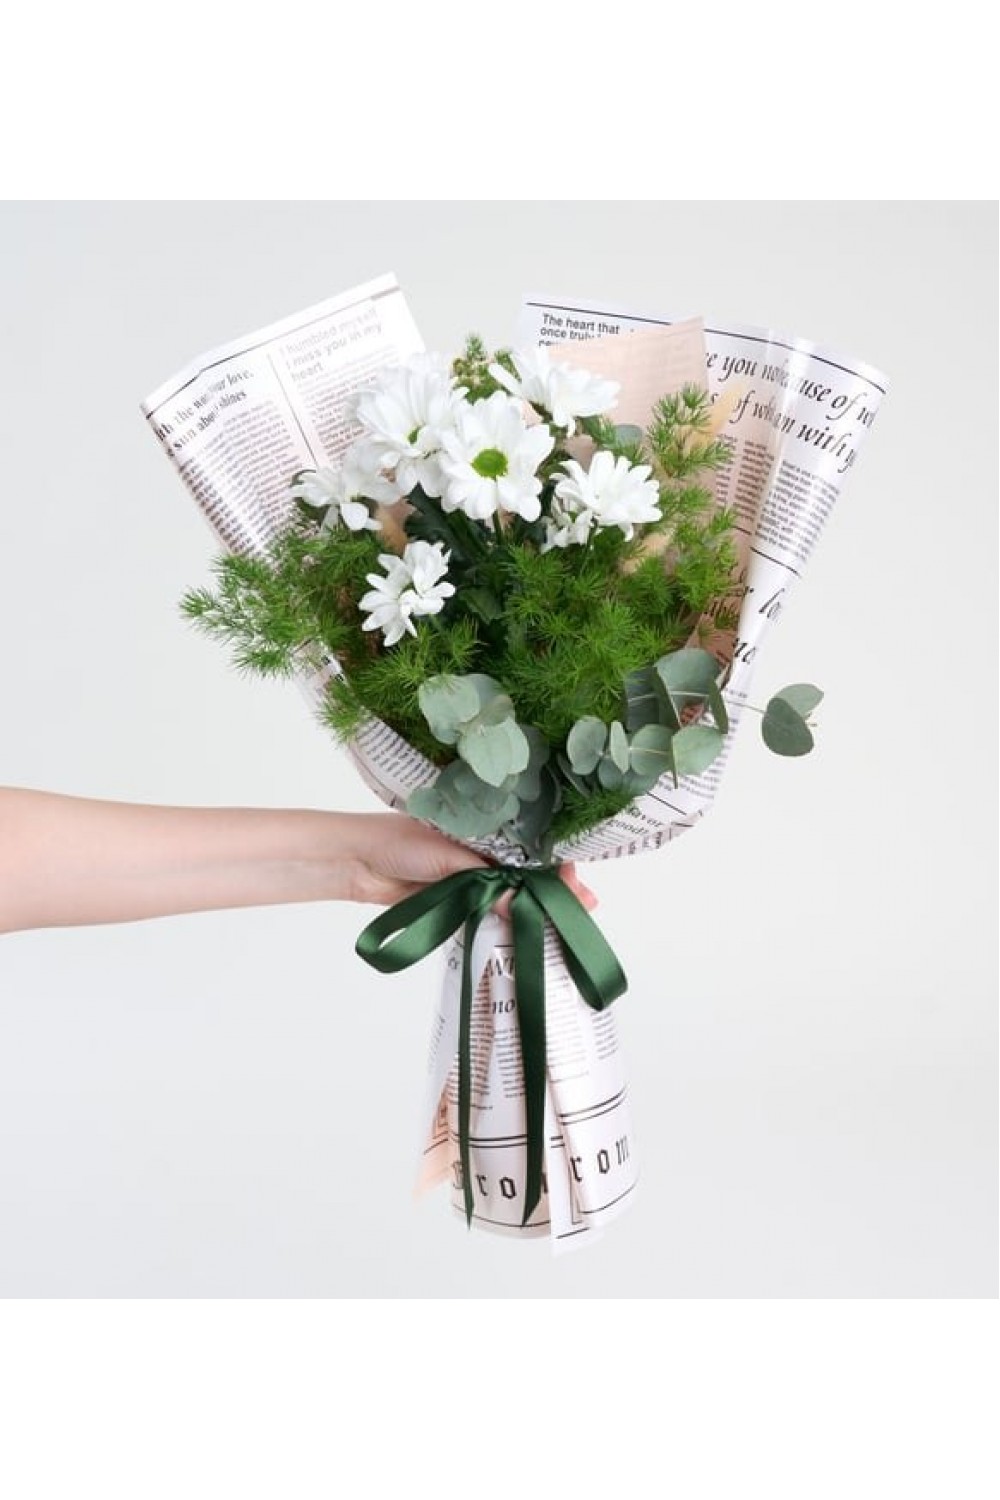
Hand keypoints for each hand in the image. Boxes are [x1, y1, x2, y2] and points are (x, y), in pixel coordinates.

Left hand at [343, 813, 596, 911]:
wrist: (355, 862)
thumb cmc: (398, 843)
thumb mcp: (450, 859)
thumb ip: (488, 883)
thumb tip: (522, 905)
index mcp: (483, 827)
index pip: (529, 846)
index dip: (554, 865)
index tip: (575, 881)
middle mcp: (480, 851)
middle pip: (526, 873)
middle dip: (554, 890)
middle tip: (584, 907)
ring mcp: (468, 878)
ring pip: (510, 896)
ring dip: (535, 909)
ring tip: (565, 923)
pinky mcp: (454, 901)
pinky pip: (488, 913)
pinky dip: (508, 922)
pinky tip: (529, 931)